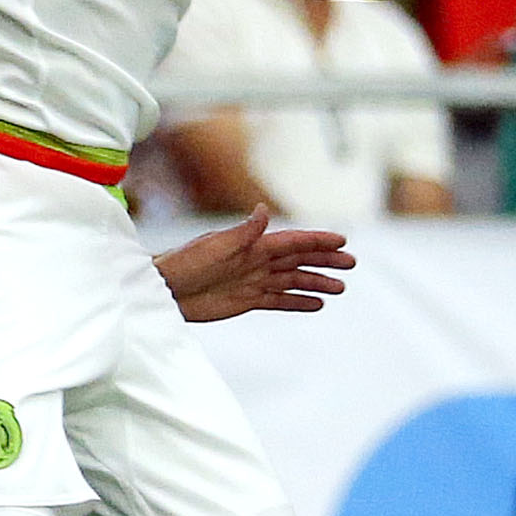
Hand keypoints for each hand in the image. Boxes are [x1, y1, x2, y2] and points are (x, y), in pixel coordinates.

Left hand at [158, 206, 356, 320]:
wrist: (164, 290)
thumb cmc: (185, 264)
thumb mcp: (215, 246)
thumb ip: (243, 232)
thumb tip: (264, 210)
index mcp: (252, 244)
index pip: (293, 241)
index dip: (317, 241)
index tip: (341, 241)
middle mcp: (256, 260)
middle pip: (298, 260)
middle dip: (325, 261)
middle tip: (351, 264)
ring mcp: (253, 281)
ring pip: (292, 281)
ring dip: (316, 283)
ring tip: (340, 288)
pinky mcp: (246, 300)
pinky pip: (278, 301)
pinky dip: (297, 302)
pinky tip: (316, 305)